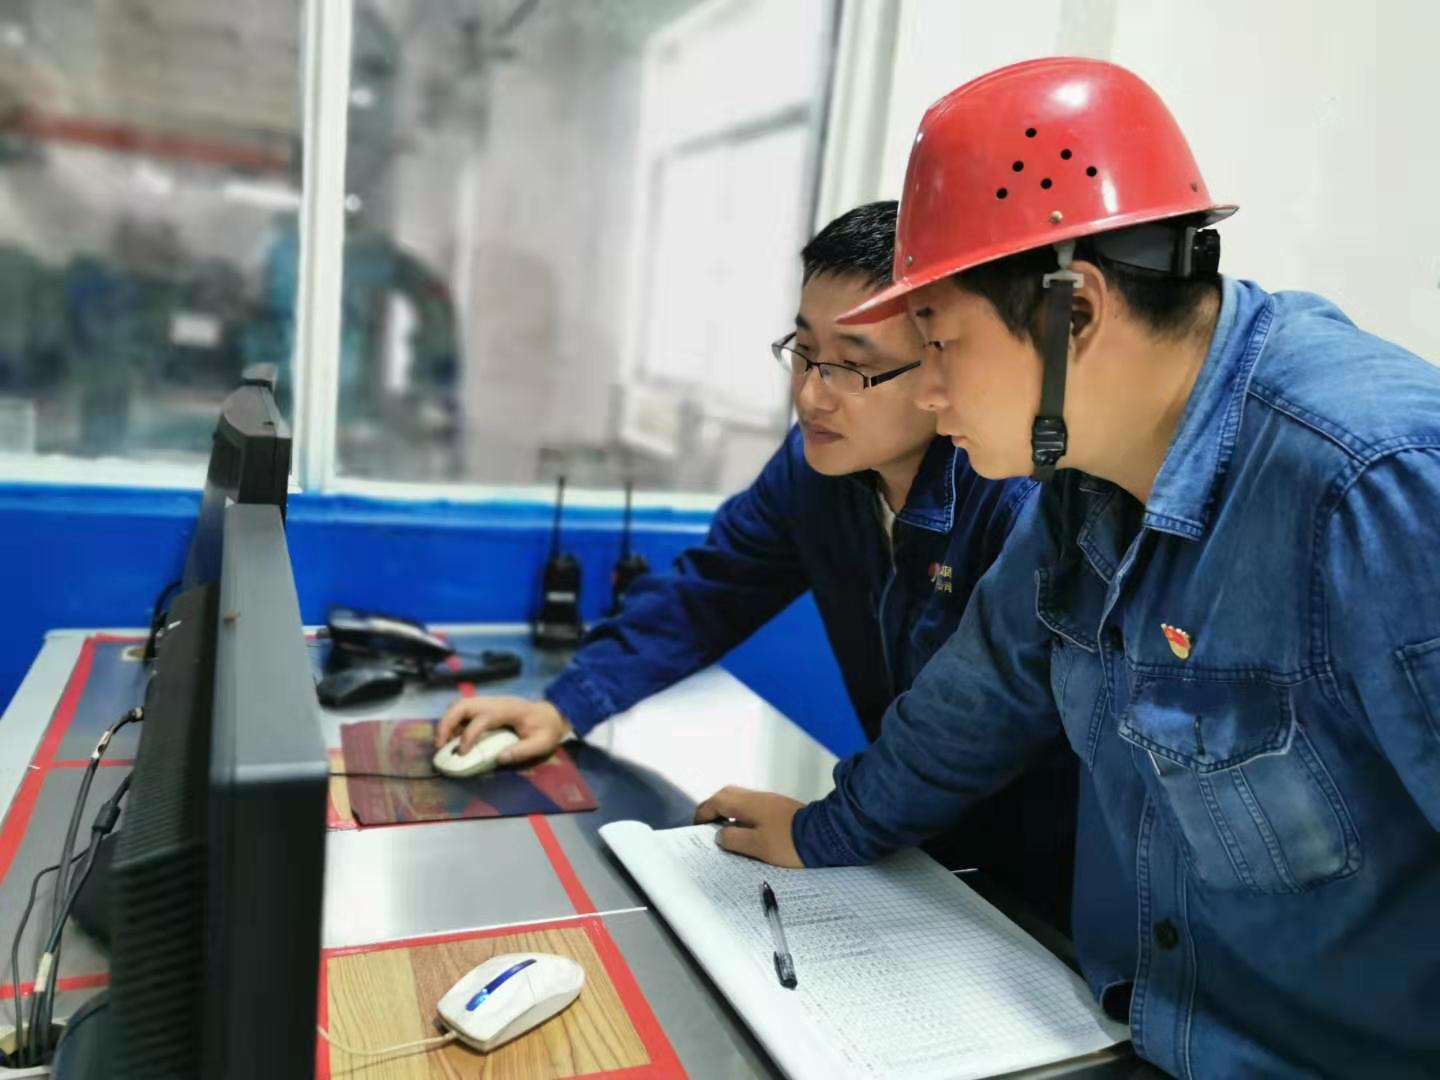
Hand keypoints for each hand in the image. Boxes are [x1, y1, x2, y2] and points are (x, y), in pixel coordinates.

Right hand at [434, 695, 571, 765]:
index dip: (469, 735)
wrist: (552, 714)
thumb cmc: (547, 729)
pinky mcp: (486, 706)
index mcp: (508, 710)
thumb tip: (499, 758)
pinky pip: (464, 709)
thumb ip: (523, 751)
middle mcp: (494, 702)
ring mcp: (489, 701)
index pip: (482, 718)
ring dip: (447, 721)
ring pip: (460, 704)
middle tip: (439, 746)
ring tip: (442, 743)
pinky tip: (453, 738)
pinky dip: (454, 721)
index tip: (462, 754)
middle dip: (447, 723)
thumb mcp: (542, 743)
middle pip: (463, 705)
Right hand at [694, 786, 805, 867]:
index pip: (717, 802)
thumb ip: (735, 839)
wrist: (824, 835)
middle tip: (707, 826)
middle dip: (714, 808)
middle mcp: (757, 797)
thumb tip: (719, 835)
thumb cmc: (788, 842)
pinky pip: (752, 807)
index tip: (696, 827)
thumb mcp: (758, 846)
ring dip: (729, 812)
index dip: (703, 813)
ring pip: (741, 800)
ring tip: (724, 831)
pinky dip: (742, 815)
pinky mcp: (780, 808)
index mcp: (748, 804)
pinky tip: (745, 831)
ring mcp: (770, 801)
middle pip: (727, 795)